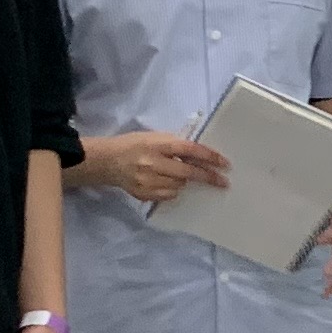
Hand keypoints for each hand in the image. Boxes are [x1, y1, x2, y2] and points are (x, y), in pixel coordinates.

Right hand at [79, 130, 230, 204]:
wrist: (107, 161)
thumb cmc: (134, 144)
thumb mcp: (154, 137)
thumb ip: (175, 145)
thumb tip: (201, 156)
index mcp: (156, 144)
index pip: (189, 150)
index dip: (209, 157)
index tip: (224, 163)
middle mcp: (152, 163)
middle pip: (187, 173)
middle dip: (208, 177)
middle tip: (223, 182)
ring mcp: (147, 181)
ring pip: (179, 185)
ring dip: (185, 181)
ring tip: (175, 173)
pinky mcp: (143, 194)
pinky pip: (169, 195)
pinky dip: (173, 189)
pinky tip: (165, 181)